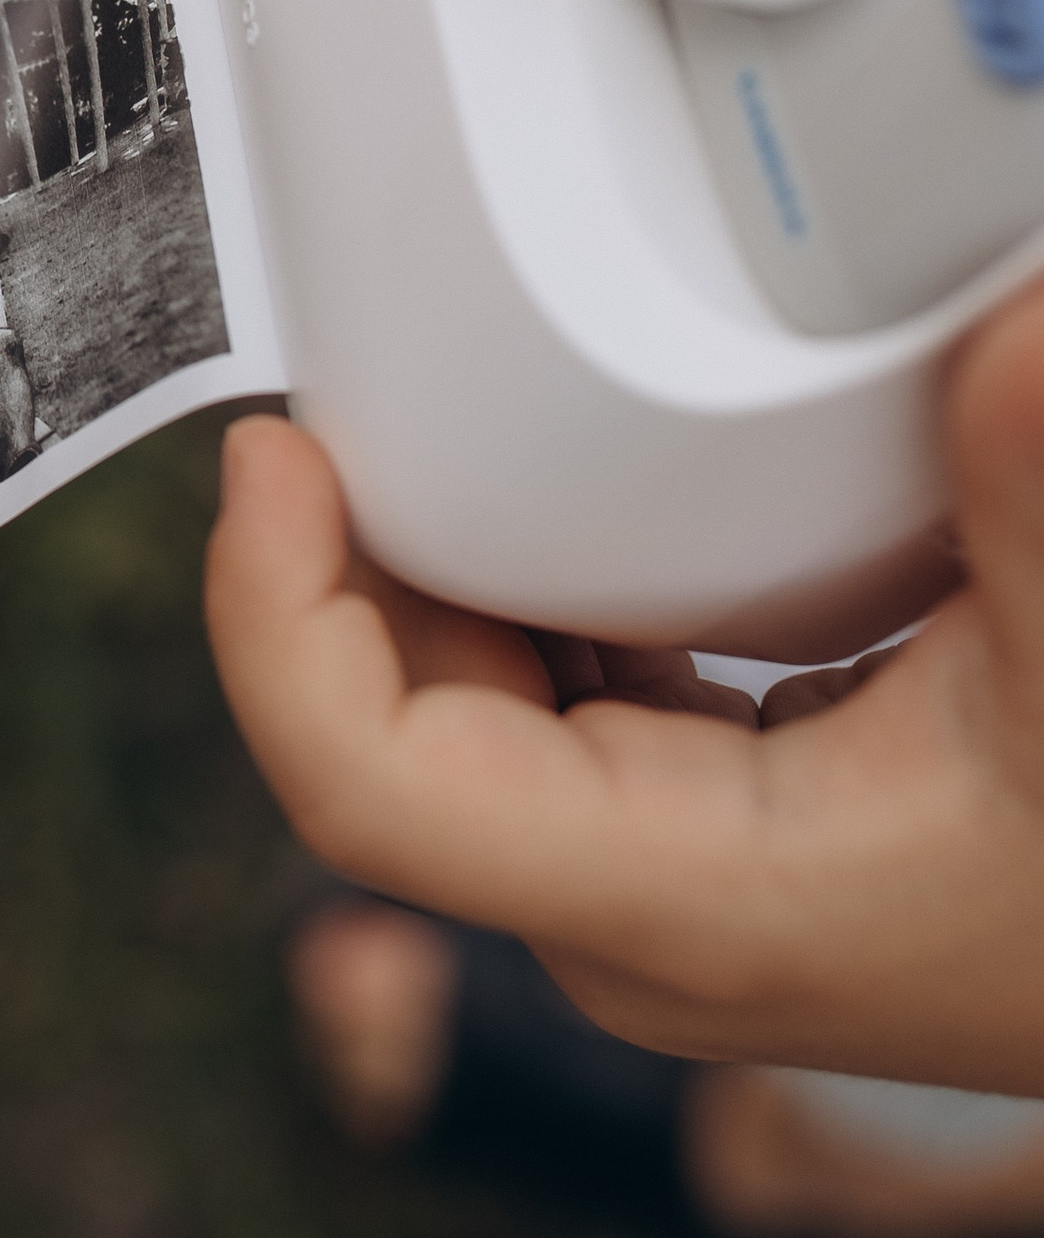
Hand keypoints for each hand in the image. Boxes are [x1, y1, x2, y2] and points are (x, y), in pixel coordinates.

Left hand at [203, 269, 1043, 1091]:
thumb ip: (1031, 485)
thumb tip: (1011, 322)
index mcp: (682, 899)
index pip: (368, 786)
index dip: (277, 617)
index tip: (271, 452)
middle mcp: (634, 914)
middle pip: (385, 724)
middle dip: (332, 553)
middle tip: (336, 363)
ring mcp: (665, 880)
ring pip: (461, 707)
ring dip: (424, 559)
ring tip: (407, 388)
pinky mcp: (711, 830)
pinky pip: (553, 694)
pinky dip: (527, 578)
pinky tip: (552, 469)